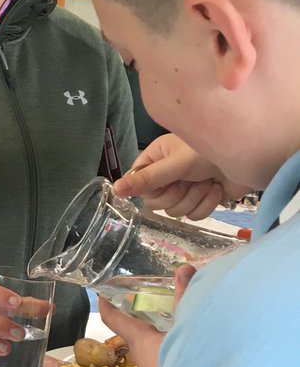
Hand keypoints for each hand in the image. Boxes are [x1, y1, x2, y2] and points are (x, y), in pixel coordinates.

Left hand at [97, 263, 195, 366]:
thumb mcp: (186, 329)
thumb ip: (185, 298)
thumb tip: (183, 268)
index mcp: (141, 340)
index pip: (115, 319)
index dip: (106, 304)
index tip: (101, 291)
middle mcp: (143, 356)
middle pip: (133, 331)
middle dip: (136, 314)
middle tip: (144, 294)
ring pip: (151, 344)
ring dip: (156, 329)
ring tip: (169, 311)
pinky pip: (167, 355)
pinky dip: (172, 342)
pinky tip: (189, 338)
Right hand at [113, 134, 250, 218]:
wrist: (249, 156)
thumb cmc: (210, 151)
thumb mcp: (175, 164)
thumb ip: (147, 179)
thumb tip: (116, 189)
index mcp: (156, 159)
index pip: (138, 183)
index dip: (149, 188)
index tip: (163, 182)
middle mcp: (167, 174)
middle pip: (155, 202)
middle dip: (175, 194)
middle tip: (188, 180)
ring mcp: (185, 188)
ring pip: (175, 211)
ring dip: (193, 198)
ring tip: (207, 182)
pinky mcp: (202, 200)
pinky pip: (193, 215)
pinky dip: (206, 204)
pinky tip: (216, 189)